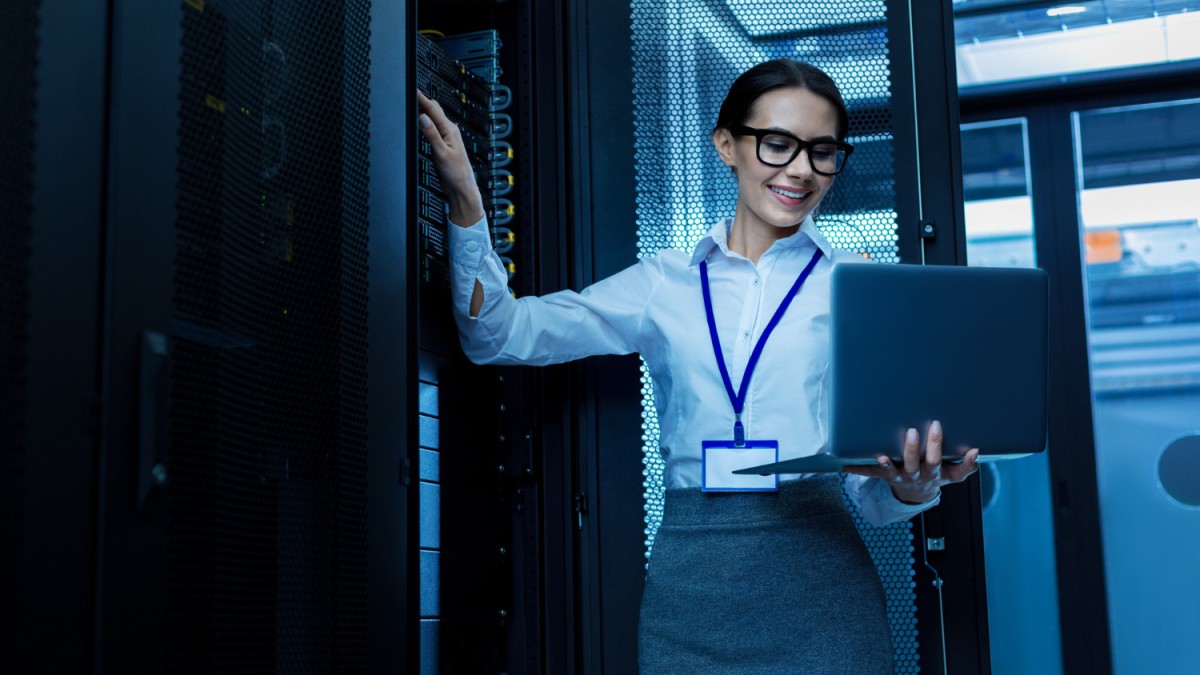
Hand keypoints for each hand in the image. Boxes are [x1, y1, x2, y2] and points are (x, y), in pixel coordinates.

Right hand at [417, 90, 485, 226]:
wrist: (461, 188)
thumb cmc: (456, 173)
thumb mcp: (441, 153)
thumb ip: (431, 134)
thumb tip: (423, 117)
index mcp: (450, 130)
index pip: (432, 109)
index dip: (421, 98)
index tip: (412, 89)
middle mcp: (449, 131)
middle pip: (434, 110)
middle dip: (422, 101)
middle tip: (410, 93)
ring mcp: (446, 137)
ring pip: (433, 118)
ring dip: (424, 110)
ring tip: (413, 103)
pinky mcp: (442, 144)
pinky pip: (432, 128)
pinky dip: (425, 122)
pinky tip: (420, 123)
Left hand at [842, 420, 979, 503]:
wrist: (918, 495)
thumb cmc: (938, 476)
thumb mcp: (955, 475)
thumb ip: (966, 466)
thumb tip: (976, 452)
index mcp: (933, 472)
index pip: (936, 458)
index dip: (936, 444)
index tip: (936, 425)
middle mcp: (915, 476)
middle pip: (914, 464)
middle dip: (913, 450)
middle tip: (912, 432)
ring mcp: (898, 477)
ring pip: (892, 472)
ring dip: (886, 464)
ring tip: (881, 456)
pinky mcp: (884, 477)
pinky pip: (870, 475)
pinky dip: (858, 470)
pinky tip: (844, 467)